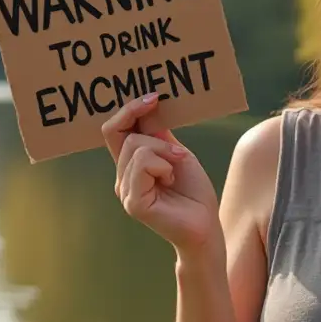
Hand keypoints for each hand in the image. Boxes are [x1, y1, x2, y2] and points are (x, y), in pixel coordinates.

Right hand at [103, 93, 219, 253]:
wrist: (205, 224)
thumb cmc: (193, 191)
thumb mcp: (176, 152)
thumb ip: (158, 133)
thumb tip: (147, 103)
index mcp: (130, 164)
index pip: (114, 130)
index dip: (129, 109)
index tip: (154, 97)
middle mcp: (122, 177)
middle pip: (125, 135)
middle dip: (158, 138)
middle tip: (179, 156)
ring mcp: (124, 190)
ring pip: (136, 147)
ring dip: (165, 153)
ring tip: (175, 172)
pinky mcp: (133, 202)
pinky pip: (143, 165)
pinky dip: (163, 166)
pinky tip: (171, 180)